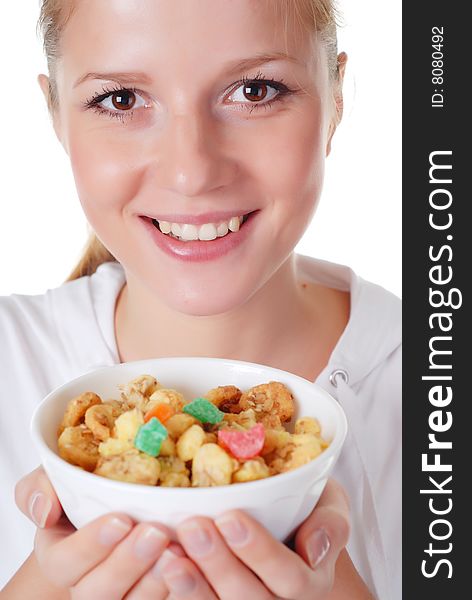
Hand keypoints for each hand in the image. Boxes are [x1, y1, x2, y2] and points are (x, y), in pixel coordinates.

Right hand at [14, 466, 186, 598]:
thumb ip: (40, 487)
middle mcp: (89, 582)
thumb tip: (45, 510)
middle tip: (156, 531)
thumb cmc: (86, 490)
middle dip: (127, 563)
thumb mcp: (57, 479)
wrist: (125, 500)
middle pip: (98, 592)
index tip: (121, 519)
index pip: (65, 563)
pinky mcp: (153, 594)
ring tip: (177, 549)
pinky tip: (194, 563)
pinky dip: (179, 586)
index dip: (91, 545)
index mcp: (62, 556)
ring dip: (155, 580)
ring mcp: (124, 592)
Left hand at [155, 478, 349, 598]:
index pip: (292, 578)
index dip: (260, 552)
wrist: (289, 530)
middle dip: (220, 565)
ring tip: (170, 554)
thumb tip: (314, 548)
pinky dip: (181, 595)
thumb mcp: (330, 506)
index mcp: (312, 581)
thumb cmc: (307, 512)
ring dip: (193, 587)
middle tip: (193, 526)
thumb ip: (331, 523)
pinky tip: (164, 568)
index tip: (230, 517)